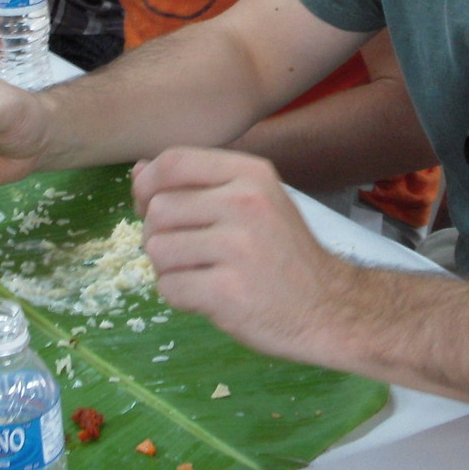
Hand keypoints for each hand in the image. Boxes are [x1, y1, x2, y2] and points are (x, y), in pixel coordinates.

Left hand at [131, 146, 345, 360]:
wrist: (330, 308)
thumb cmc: (284, 254)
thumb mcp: (254, 201)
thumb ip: (197, 183)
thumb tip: (138, 170)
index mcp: (250, 174)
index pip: (173, 161)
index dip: (147, 185)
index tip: (149, 206)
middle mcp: (245, 203)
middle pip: (158, 209)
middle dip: (158, 235)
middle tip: (186, 253)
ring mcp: (237, 248)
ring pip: (157, 250)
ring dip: (168, 269)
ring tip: (200, 274)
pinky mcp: (227, 292)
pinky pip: (168, 287)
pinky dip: (179, 297)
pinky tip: (207, 297)